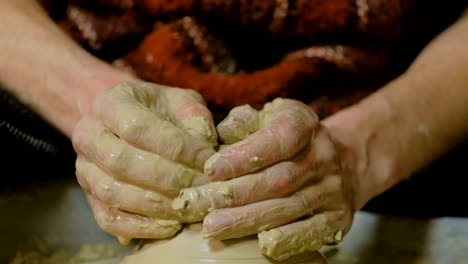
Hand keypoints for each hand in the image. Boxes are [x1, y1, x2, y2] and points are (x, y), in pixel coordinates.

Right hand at [72, 82, 216, 243]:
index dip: (178, 148)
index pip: (138, 128)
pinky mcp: (89, 197)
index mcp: (110, 103)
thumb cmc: (160, 111)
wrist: (126, 123)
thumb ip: (195, 117)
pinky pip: (109, 219)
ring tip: (191, 207)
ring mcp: (84, 169)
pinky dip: (140, 227)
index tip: (210, 160)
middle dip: (169, 179)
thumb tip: (207, 149)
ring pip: (113, 193)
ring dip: (157, 206)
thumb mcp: (180, 101)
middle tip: (204, 188)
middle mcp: (89, 135)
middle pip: (122, 163)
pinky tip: (172, 226)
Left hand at [173, 98, 358, 260]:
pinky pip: (313, 232)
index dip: (244, 156)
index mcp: (304, 125)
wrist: (343, 160)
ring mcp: (333, 190)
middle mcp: (323, 157)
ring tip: (214, 226)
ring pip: (288, 207)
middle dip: (235, 195)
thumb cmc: (291, 139)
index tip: (211, 170)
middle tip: (199, 204)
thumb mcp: (271, 117)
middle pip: (278, 180)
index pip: (277, 140)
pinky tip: (260, 244)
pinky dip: (286, 240)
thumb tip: (221, 132)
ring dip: (248, 220)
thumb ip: (245, 122)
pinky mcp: (338, 217)